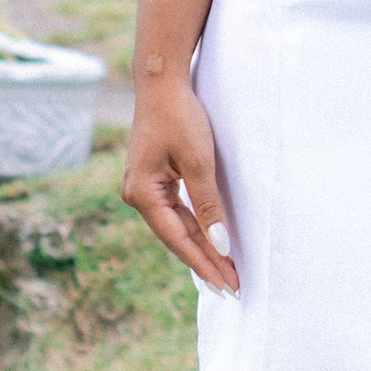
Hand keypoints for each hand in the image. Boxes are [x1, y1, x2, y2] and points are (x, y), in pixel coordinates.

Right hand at [123, 76, 238, 293]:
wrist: (162, 82)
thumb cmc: (180, 116)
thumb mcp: (199, 162)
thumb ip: (209, 206)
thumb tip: (220, 245)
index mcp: (142, 194)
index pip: (179, 240)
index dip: (205, 264)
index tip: (228, 285)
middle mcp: (137, 196)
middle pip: (177, 238)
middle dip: (206, 261)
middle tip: (233, 287)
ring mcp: (143, 188)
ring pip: (176, 227)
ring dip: (202, 247)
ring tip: (225, 273)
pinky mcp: (153, 180)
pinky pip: (176, 213)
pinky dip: (195, 229)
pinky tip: (209, 244)